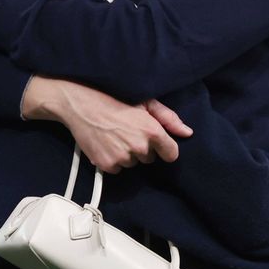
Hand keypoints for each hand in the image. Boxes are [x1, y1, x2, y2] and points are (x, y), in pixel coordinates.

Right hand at [22, 77, 192, 172]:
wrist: (81, 105)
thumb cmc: (114, 100)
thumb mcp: (145, 103)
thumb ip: (169, 118)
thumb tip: (187, 133)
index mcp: (152, 132)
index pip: (171, 154)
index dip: (164, 149)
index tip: (156, 143)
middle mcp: (140, 147)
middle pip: (150, 159)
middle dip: (142, 148)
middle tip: (127, 131)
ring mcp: (123, 158)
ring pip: (132, 163)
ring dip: (126, 153)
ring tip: (114, 135)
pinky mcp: (107, 165)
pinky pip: (116, 168)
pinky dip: (112, 159)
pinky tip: (105, 144)